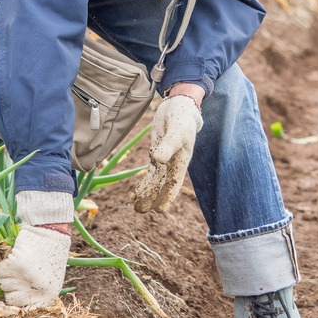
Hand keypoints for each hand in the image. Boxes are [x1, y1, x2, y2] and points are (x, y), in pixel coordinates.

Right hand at [0, 190, 73, 307]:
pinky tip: (16, 254)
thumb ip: (38, 293)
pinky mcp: (13, 265)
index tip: (16, 296)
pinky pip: (0, 270)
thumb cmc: (51, 251)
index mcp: (47, 296)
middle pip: (10, 300)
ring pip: (3, 284)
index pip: (25, 311)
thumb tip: (20, 307)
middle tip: (21, 273)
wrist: (50, 227)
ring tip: (22, 261)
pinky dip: (3, 263)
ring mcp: (23, 278)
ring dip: (8, 274)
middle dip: (12, 288)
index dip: (18, 303)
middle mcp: (34, 291)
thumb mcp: (50, 277)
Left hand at [132, 93, 202, 213]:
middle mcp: (174, 163)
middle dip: (152, 198)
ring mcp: (165, 159)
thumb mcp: (176, 130)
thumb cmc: (182, 118)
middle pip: (162, 185)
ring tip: (135, 206)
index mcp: (182, 160)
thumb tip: (157, 160)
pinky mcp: (157, 152)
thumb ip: (168, 144)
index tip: (159, 210)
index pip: (174, 182)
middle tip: (139, 210)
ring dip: (146, 193)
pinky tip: (134, 193)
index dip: (167, 196)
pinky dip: (143, 183)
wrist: (179, 106)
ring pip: (155, 181)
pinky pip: (150, 172)